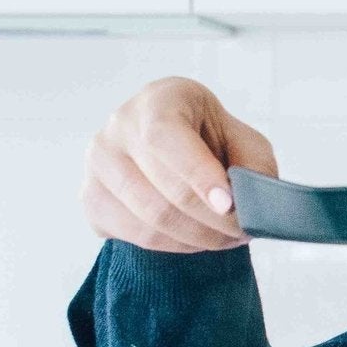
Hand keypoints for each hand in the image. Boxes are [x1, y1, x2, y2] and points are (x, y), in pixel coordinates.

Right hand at [80, 76, 279, 252]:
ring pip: (150, 218)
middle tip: (244, 231)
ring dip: (199, 238)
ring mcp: (98, 164)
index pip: (166, 137)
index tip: (228, 204)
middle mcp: (119, 127)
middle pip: (162, 188)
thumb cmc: (212, 142)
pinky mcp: (92, 199)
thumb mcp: (243, 141)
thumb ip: (254, 166)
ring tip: (228, 238)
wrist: (178, 151)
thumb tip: (254, 202)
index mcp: (159, 99)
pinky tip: (199, 239)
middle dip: (212, 219)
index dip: (198, 174)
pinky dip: (176, 246)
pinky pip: (136, 236)